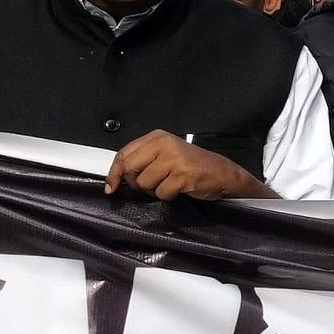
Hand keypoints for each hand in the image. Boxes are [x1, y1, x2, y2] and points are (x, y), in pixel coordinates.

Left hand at [105, 130, 265, 200]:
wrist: (223, 173)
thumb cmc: (191, 165)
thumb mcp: (164, 155)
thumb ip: (142, 160)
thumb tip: (114, 180)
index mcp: (157, 137)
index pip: (124, 154)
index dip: (114, 173)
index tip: (111, 187)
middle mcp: (164, 144)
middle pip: (130, 169)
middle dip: (135, 183)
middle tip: (150, 184)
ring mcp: (174, 159)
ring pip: (144, 183)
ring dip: (154, 190)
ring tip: (169, 184)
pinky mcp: (183, 175)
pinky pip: (161, 193)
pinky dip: (168, 196)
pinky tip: (179, 189)